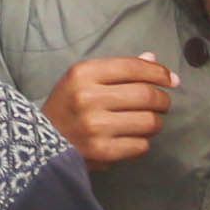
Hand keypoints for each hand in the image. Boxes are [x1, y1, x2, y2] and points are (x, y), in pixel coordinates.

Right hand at [43, 52, 176, 167]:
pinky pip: (140, 145)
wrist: (38, 142)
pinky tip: (133, 138)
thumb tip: (152, 58)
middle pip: (147, 95)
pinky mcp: (102, 151)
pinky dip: (142, 141)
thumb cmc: (66, 106)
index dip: (159, 72)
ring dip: (156, 122)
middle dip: (162, 100)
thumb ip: (118, 69)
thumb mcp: (82, 79)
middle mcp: (88, 98)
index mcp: (83, 73)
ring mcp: (95, 126)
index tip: (171, 79)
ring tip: (149, 122)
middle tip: (162, 104)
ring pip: (148, 121)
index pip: (133, 67)